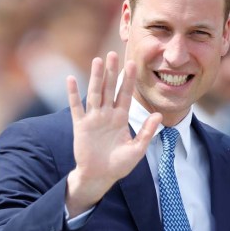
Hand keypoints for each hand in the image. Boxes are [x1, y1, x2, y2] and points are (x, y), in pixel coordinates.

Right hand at [65, 51, 160, 215]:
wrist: (100, 177)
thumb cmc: (119, 165)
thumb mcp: (137, 149)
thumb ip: (146, 132)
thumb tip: (158, 115)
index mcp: (121, 118)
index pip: (126, 94)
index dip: (129, 79)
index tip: (132, 63)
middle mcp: (107, 115)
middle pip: (110, 89)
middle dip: (112, 72)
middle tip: (114, 53)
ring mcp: (93, 119)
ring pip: (95, 93)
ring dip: (96, 77)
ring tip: (98, 60)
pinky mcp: (80, 126)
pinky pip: (76, 107)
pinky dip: (73, 93)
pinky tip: (71, 79)